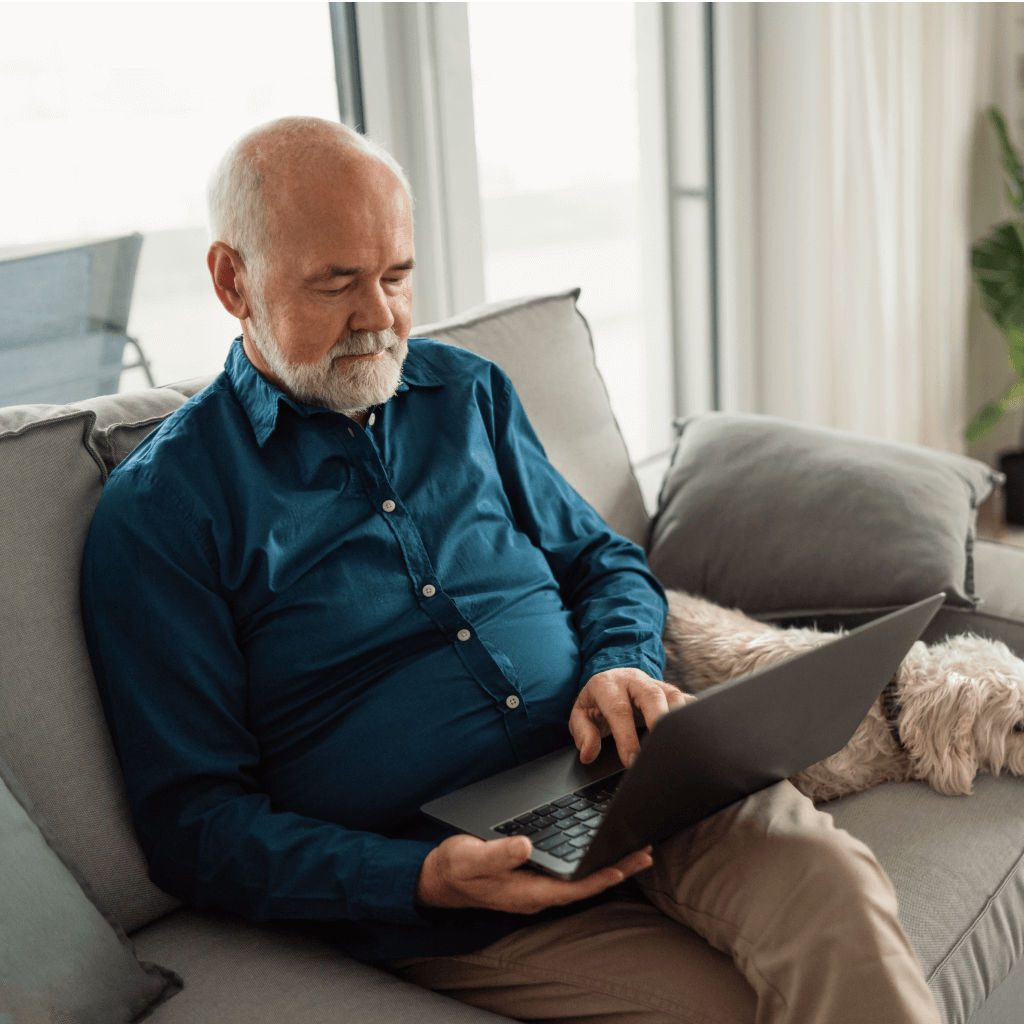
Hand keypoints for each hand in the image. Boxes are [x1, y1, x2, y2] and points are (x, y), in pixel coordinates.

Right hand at [416, 833, 652, 912]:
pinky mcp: (533, 875)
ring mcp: (536, 885)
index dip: (598, 877)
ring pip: (579, 877)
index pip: (571, 888)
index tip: (623, 866)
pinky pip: (569, 870)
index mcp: (526, 892)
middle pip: (584, 883)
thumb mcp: (471, 858)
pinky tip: (600, 847)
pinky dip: (589, 858)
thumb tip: (527, 845)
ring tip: (635, 849)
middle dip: (615, 868)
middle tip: (645, 853)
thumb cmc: (454, 868)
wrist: (439, 877)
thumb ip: (497, 854)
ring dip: (607, 863)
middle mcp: (536, 892)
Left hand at [570, 667, 692, 767]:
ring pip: (674, 695)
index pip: (618, 709)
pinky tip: (695, 735)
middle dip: (659, 720)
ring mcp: (657, 684)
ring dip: (679, 719)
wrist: (611, 682)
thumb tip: (588, 753)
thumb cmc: (597, 703)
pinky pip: (688, 701)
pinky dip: (694, 716)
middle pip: (652, 695)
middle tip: (662, 748)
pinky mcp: (672, 693)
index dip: (626, 736)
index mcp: (608, 684)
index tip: (631, 761)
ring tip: (681, 744)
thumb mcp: (581, 715)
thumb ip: (583, 733)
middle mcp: (635, 680)